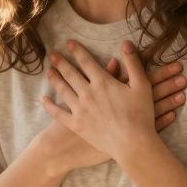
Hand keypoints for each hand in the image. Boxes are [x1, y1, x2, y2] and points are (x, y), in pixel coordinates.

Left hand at [39, 47, 186, 172]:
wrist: (133, 144)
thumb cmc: (141, 115)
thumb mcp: (142, 85)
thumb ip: (133, 62)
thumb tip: (126, 42)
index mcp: (102, 82)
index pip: (86, 61)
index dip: (77, 50)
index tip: (69, 43)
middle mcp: (87, 93)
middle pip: (70, 74)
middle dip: (61, 62)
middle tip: (52, 55)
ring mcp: (80, 109)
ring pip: (63, 90)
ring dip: (55, 79)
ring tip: (49, 71)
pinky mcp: (76, 125)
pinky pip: (58, 113)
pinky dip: (50, 105)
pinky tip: (44, 99)